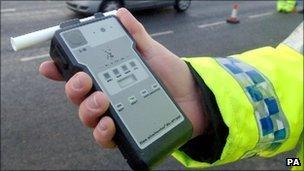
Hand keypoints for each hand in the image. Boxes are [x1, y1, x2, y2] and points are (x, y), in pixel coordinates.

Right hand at [39, 8, 207, 147]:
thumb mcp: (152, 51)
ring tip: (102, 99)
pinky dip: (103, 132)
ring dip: (88, 109)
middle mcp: (108, 96)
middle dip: (74, 88)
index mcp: (110, 77)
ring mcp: (116, 115)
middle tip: (86, 80)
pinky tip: (109, 123)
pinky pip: (106, 138)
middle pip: (78, 97)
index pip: (79, 74)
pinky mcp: (126, 133)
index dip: (61, 71)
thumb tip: (120, 15)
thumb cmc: (172, 75)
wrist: (194, 97)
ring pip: (87, 117)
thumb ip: (135, 35)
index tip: (50, 66)